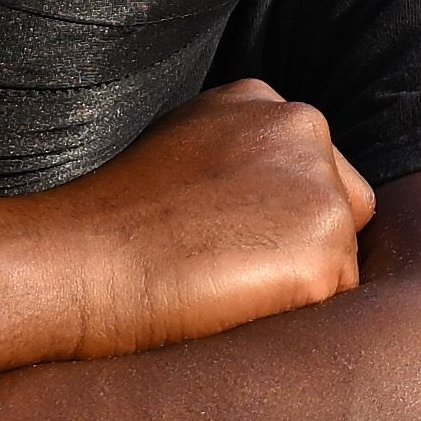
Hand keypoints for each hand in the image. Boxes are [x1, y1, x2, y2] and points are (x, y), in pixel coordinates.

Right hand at [41, 82, 377, 363]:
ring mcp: (319, 190)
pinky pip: (334, 304)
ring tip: (220, 286)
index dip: (272, 216)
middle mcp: (302, 130)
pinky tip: (233, 307)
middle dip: (302, 243)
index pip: (309, 168)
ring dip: (297, 284)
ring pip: (341, 258)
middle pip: (342, 207)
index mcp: (263, 102)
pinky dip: (293, 317)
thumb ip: (233, 157)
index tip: (222, 238)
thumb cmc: (109, 221)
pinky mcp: (324, 254)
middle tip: (226, 270)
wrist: (78, 260)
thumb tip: (265, 200)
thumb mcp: (176, 151)